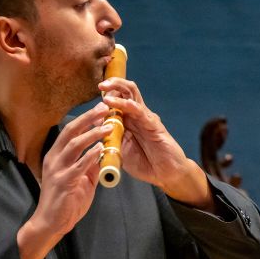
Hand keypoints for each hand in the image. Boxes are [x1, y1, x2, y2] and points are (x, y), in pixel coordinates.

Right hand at [17, 101, 110, 258]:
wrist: (52, 222)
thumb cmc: (66, 200)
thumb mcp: (80, 178)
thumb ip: (89, 164)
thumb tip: (102, 150)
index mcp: (57, 155)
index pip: (70, 130)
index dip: (85, 118)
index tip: (100, 108)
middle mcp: (54, 158)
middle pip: (70, 132)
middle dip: (88, 118)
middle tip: (104, 108)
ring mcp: (57, 170)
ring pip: (73, 145)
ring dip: (91, 134)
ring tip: (107, 127)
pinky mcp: (63, 182)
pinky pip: (77, 166)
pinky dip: (90, 156)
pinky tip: (100, 149)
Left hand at [99, 77, 212, 209]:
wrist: (166, 174)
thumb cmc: (145, 163)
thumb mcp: (120, 151)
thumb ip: (108, 140)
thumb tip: (93, 129)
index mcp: (129, 121)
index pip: (118, 100)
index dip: (106, 94)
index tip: (93, 93)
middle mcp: (137, 115)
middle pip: (125, 91)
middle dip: (112, 84)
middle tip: (100, 84)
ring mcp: (145, 118)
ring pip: (132, 94)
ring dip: (117, 88)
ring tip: (104, 86)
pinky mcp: (153, 124)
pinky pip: (139, 110)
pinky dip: (125, 104)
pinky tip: (113, 103)